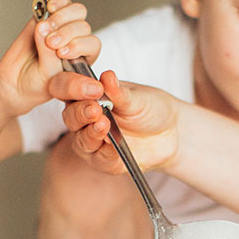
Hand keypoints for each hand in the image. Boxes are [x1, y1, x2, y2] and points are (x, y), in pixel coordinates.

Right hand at [0, 0, 100, 115]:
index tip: (61, 53)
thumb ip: (49, 54)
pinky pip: (60, 3)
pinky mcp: (47, 18)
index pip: (92, 44)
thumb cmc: (38, 85)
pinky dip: (57, 3)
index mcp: (83, 59)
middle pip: (83, 27)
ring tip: (44, 27)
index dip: (79, 45)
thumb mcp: (49, 79)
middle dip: (67, 33)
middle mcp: (76, 42)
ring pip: (76, 12)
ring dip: (62, 17)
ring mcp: (62, 29)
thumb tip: (44, 27)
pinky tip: (49, 8)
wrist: (15, 83)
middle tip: (50, 43)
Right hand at [47, 70, 180, 173]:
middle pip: (71, 117)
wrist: (171, 132)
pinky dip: (106, 152)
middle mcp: (84, 119)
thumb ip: (119, 92)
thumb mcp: (137, 97)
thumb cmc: (150, 109)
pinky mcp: (103, 161)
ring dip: (91, 133)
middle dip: (81, 113)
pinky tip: (113, 145)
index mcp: (87, 96)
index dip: (73, 87)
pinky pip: (99, 159)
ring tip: (103, 125)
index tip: (93, 88)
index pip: (67, 89)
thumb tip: (107, 77)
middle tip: (95, 109)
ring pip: (81, 140)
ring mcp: (91, 141)